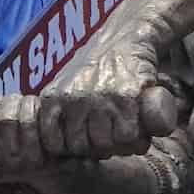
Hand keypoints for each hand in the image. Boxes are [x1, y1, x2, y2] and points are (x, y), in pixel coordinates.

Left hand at [36, 25, 184, 158]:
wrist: (125, 37)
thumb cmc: (94, 73)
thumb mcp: (63, 92)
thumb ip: (57, 124)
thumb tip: (58, 156)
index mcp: (51, 101)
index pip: (58, 148)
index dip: (77, 147)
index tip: (89, 132)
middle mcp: (71, 100)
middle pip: (86, 150)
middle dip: (103, 146)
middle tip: (114, 126)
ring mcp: (99, 99)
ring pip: (110, 146)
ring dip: (124, 142)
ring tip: (127, 122)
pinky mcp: (126, 97)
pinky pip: (132, 136)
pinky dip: (141, 134)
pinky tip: (140, 118)